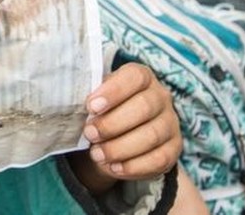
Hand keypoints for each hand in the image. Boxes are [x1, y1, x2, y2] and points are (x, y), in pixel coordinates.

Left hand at [68, 63, 180, 194]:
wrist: (120, 134)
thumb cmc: (105, 110)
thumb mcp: (97, 99)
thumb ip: (91, 99)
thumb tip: (70, 104)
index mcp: (142, 77)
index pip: (135, 77)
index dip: (113, 91)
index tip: (90, 106)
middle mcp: (161, 97)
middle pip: (143, 107)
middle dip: (112, 123)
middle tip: (90, 134)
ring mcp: (170, 123)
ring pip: (151, 135)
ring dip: (120, 147)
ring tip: (97, 154)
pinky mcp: (174, 149)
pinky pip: (159, 160)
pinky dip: (134, 166)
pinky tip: (114, 168)